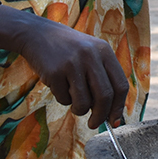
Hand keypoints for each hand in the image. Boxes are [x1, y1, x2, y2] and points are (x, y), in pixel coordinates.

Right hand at [10, 10, 130, 128]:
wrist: (37, 34)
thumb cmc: (68, 49)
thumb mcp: (91, 53)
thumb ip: (102, 78)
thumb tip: (112, 114)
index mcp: (104, 51)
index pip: (120, 85)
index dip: (118, 107)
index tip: (114, 121)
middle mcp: (90, 55)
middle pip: (104, 97)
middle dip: (100, 116)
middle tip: (93, 124)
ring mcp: (72, 63)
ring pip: (84, 103)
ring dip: (79, 109)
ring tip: (73, 101)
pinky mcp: (54, 72)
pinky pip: (64, 99)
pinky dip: (62, 99)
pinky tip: (58, 85)